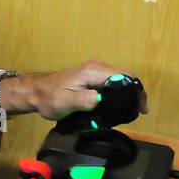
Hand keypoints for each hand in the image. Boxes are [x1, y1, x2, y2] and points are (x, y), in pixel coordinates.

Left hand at [0, 60, 148, 120]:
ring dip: (128, 93)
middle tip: (139, 111)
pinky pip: (112, 82)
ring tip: (131, 110)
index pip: (124, 76)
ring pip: (120, 79)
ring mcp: (95, 71)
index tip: (140, 107)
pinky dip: (120, 92)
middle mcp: (97, 67)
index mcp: (93, 71)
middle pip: (126, 77)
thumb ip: (83, 100)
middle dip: (136, 93)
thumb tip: (99, 99)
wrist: (37, 92)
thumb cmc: (49, 97)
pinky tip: (119, 105)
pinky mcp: (93, 77)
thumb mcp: (65, 102)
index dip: (136, 91)